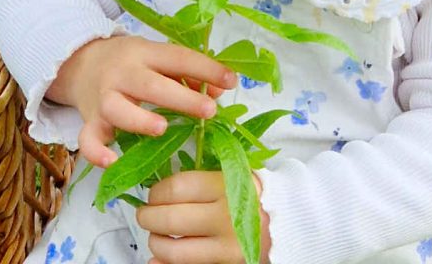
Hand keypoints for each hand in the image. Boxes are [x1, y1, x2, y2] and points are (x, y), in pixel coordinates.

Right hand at [45, 36, 237, 166]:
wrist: (81, 64)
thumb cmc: (130, 63)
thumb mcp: (156, 57)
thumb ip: (187, 73)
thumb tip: (219, 90)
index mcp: (145, 53)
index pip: (178, 58)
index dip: (206, 69)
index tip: (231, 81)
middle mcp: (123, 74)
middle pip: (151, 85)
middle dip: (181, 98)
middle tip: (209, 110)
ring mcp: (104, 98)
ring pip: (118, 109)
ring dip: (139, 120)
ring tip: (162, 128)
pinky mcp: (90, 121)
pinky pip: (88, 139)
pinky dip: (97, 152)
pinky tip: (112, 162)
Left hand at [137, 170, 271, 263]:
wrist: (286, 222)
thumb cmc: (249, 194)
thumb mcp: (230, 176)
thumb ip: (198, 182)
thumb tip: (156, 193)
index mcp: (226, 186)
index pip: (177, 188)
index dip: (156, 192)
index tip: (153, 194)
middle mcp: (227, 216)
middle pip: (170, 219)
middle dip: (148, 217)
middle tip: (145, 215)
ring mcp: (227, 247)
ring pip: (174, 250)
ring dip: (156, 243)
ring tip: (156, 236)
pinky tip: (159, 259)